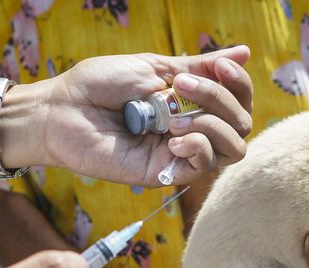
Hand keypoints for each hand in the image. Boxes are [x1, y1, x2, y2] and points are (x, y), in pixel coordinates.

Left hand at [18, 46, 252, 185]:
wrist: (63, 110)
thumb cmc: (100, 85)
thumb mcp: (155, 66)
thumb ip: (200, 66)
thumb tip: (245, 52)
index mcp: (191, 102)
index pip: (239, 100)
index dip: (239, 83)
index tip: (219, 66)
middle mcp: (192, 129)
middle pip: (242, 123)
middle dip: (221, 99)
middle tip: (180, 88)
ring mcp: (181, 153)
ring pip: (233, 148)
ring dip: (212, 124)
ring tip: (174, 118)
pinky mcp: (166, 174)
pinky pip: (205, 165)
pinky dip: (198, 146)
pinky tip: (172, 137)